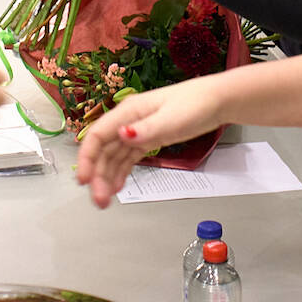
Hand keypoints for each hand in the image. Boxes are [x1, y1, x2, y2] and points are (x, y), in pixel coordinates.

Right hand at [75, 77, 223, 206]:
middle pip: (103, 150)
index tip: (84, 180)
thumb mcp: (172, 119)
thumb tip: (123, 135)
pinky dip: (120, 172)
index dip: (87, 158)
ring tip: (106, 200)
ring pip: (114, 156)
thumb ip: (147, 130)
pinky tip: (117, 186)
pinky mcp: (148, 138)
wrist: (216, 101)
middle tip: (100, 200)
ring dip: (107, 177)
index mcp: (129, 112)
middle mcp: (129, 120)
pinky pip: (127, 158)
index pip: (97, 135)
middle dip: (98, 175)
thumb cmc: (196, 104)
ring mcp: (137, 130)